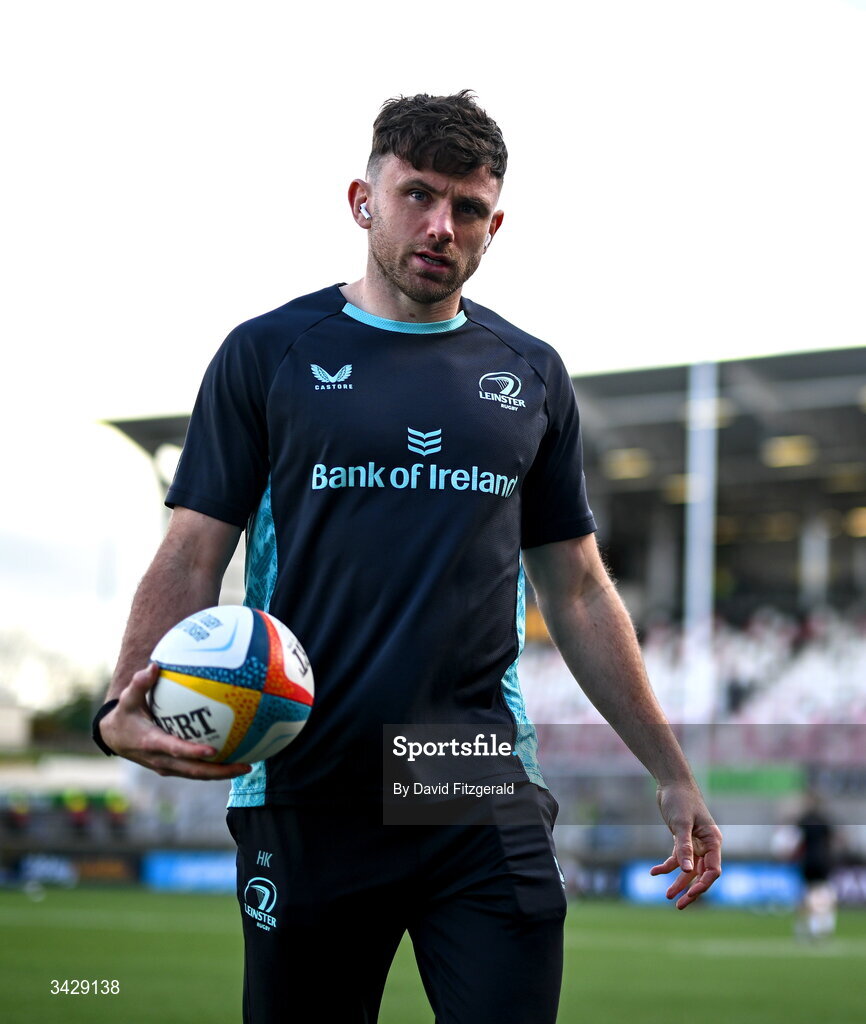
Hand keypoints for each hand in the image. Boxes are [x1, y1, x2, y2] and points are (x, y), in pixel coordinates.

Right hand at [100, 664, 251, 780]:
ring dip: (221, 773)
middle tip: (245, 766)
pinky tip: (234, 758)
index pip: (175, 749)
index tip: (213, 750)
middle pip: (194, 770)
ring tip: (247, 766)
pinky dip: (214, 768)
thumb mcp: (127, 700)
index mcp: (151, 743)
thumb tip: (154, 665)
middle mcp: (161, 759)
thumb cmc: (124, 715)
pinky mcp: (172, 767)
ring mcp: (167, 766)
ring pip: (197, 774)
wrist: (113, 738)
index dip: (193, 752)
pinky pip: (195, 770)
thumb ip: (140, 684)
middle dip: (219, 771)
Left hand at [650, 781, 722, 908]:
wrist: (672, 782)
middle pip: (701, 874)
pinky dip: (666, 866)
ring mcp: (695, 843)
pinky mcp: (682, 840)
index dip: (703, 885)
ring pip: (688, 869)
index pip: (713, 870)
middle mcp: (706, 845)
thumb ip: (683, 846)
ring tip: (667, 896)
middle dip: (691, 890)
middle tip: (679, 905)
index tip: (689, 895)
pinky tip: (653, 872)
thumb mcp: (680, 823)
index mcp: (713, 841)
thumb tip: (686, 870)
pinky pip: (676, 858)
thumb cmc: (680, 799)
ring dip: (678, 882)